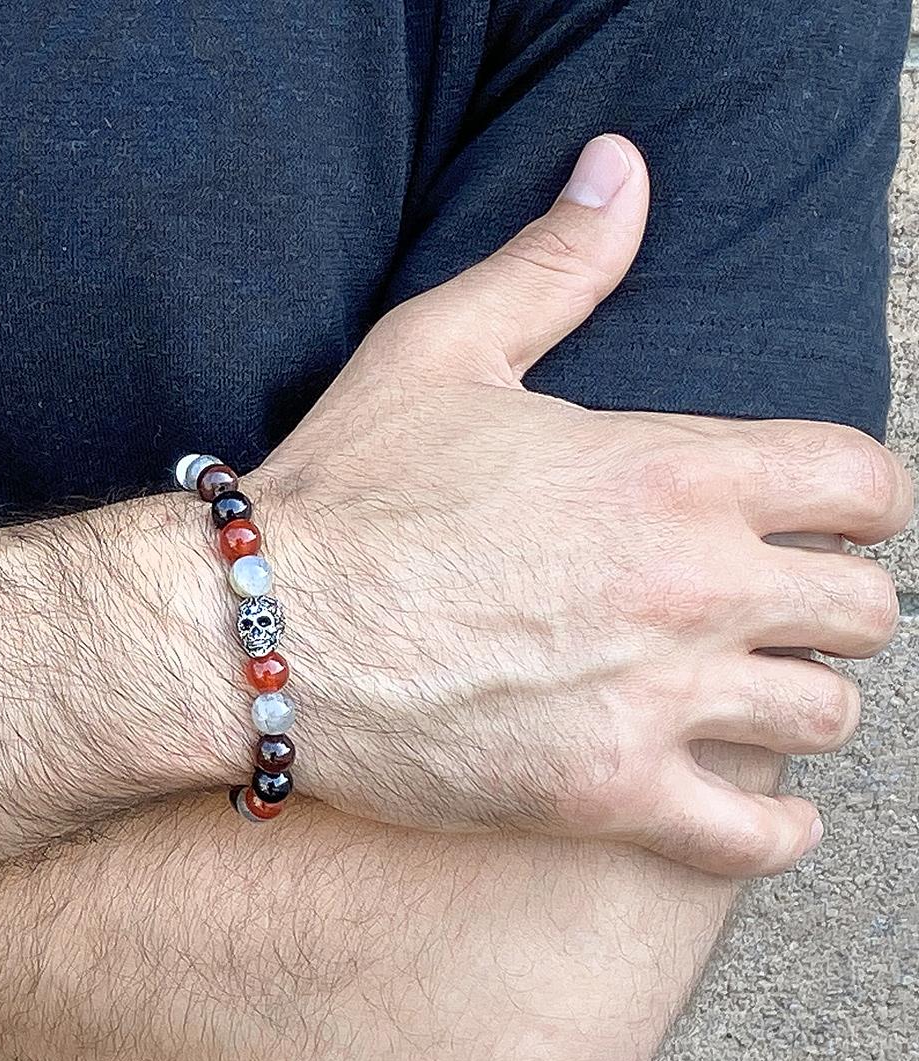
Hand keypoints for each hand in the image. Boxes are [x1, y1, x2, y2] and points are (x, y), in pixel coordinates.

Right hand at [252, 136, 912, 874]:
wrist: (256, 629)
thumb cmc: (346, 492)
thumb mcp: (440, 349)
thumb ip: (552, 264)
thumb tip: (620, 166)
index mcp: (670, 470)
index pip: (861, 487)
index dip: (854, 504)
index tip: (818, 523)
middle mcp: (687, 585)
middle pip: (861, 610)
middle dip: (827, 607)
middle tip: (769, 613)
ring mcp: (652, 699)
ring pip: (823, 717)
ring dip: (797, 704)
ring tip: (747, 698)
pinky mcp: (603, 794)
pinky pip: (752, 839)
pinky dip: (772, 834)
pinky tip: (754, 812)